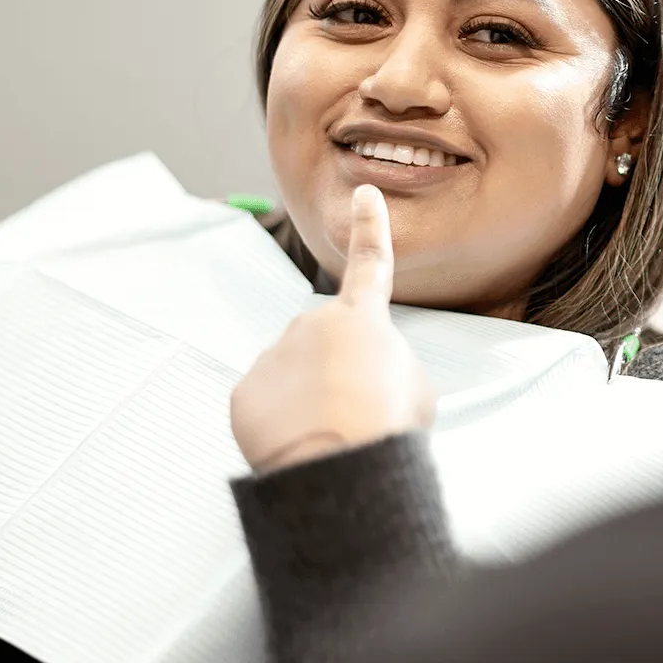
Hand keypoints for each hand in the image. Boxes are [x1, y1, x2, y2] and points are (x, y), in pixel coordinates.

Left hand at [231, 185, 434, 472]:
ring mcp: (274, 355)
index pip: (371, 262)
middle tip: (357, 410)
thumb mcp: (416, 387)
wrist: (342, 467)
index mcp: (362, 318)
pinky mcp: (246, 391)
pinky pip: (267, 403)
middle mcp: (312, 324)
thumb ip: (389, 363)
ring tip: (331, 434)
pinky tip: (300, 442)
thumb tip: (365, 373)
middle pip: (326, 342)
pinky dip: (282, 423)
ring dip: (310, 399)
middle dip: (338, 371)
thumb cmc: (387, 426)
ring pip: (293, 374)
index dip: (370, 227)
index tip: (364, 195)